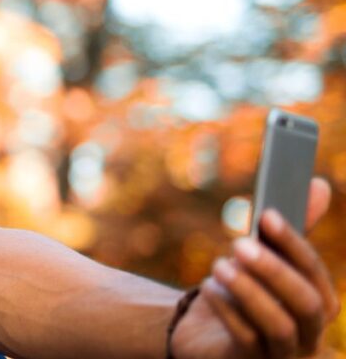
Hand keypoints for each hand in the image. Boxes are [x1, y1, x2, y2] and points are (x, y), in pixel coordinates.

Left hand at [170, 179, 339, 358]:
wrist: (204, 333)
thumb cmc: (242, 292)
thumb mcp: (262, 260)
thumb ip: (289, 231)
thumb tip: (320, 184)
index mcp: (320, 305)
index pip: (316, 274)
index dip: (293, 243)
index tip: (266, 214)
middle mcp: (309, 334)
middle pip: (306, 304)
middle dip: (274, 270)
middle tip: (239, 242)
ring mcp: (283, 354)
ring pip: (279, 326)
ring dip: (248, 291)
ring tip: (218, 265)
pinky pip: (246, 340)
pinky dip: (227, 310)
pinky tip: (208, 288)